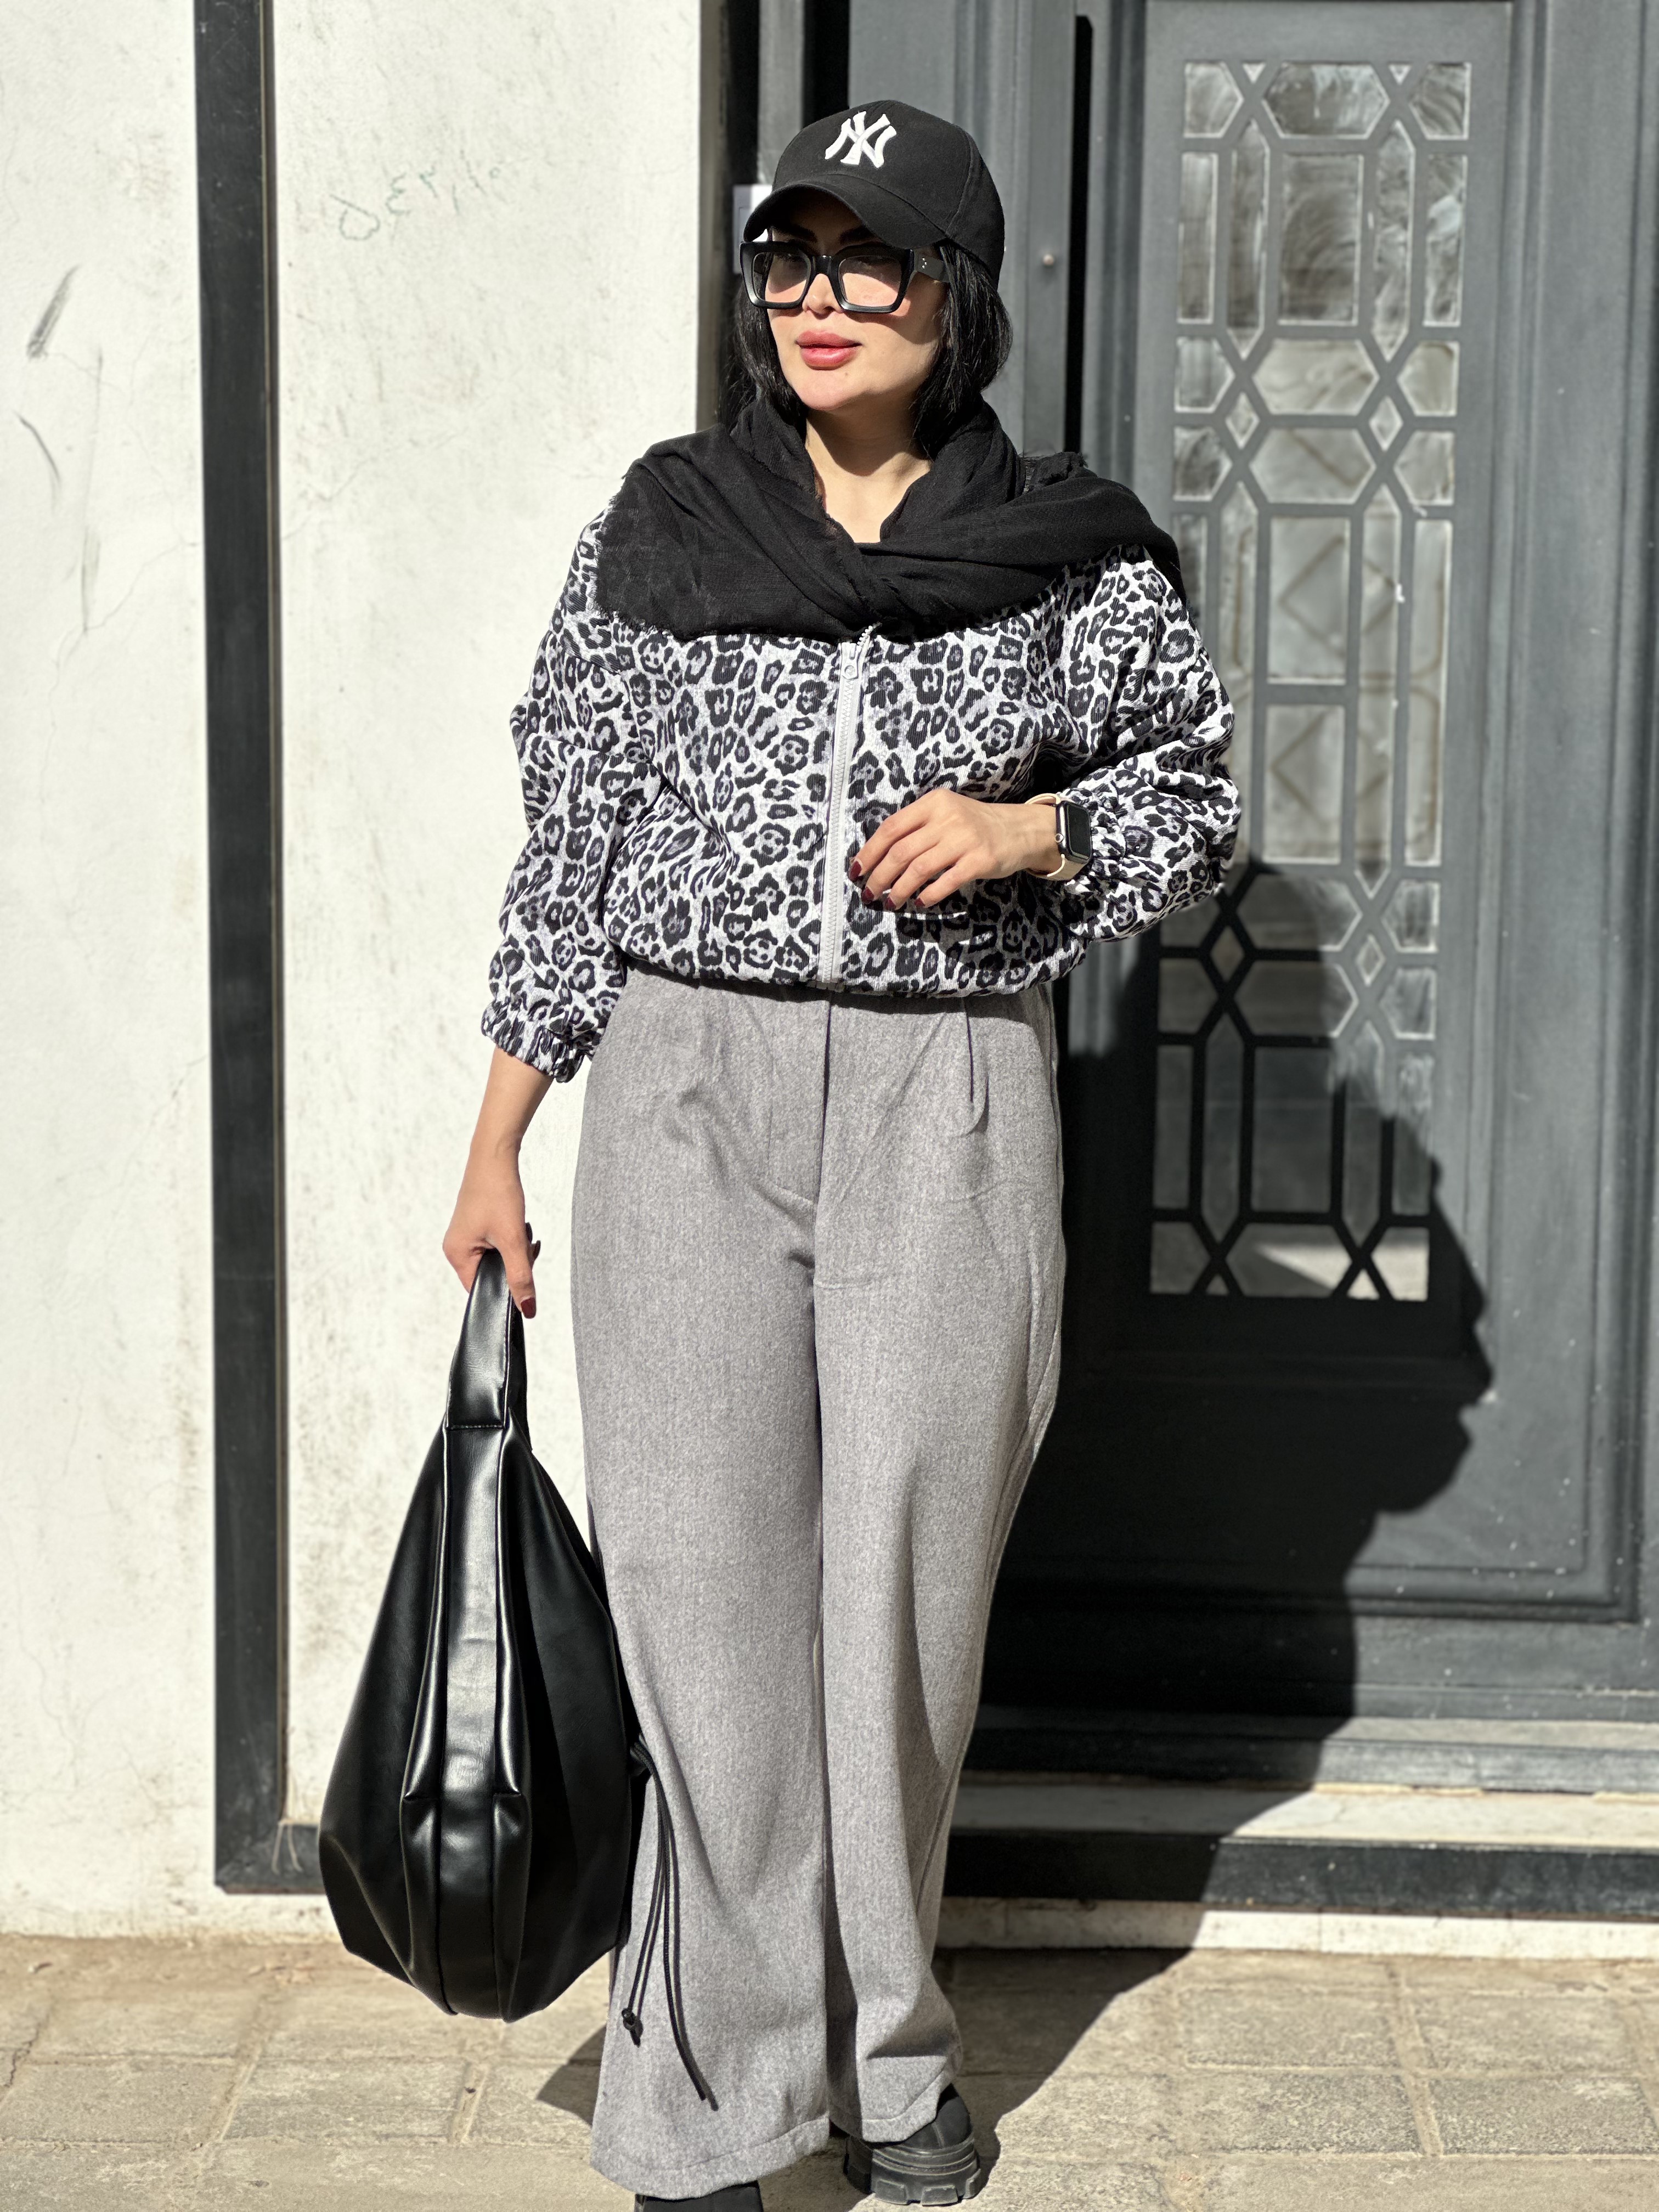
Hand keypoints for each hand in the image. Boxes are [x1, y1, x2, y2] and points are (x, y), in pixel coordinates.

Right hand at [443, 1148, 542, 1316]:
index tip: (523, 1275)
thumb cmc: (496, 1191)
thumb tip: (528, 1309)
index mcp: (457, 1255)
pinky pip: (499, 1244)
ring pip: (499, 1258)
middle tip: (524, 1244)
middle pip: (492, 1274)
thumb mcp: (513, 1239)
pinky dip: (514, 1238)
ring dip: (516, 1249)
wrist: (496, 1155)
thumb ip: (521, 1277)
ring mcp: (467, 1235)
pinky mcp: (478, 1225)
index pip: (480, 1290)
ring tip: (521, 1230)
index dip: (505, 1288)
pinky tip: (520, 1224)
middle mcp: (457, 1247)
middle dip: (514, 1264)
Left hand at [850, 792, 1057, 909]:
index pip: (891, 828)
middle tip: (868, 894)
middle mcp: (947, 818)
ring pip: (919, 869)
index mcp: (933, 803)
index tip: (856, 871)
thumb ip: (915, 828)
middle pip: (900, 851)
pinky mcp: (980, 860)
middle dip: (879, 877)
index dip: (869, 852)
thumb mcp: (944, 815)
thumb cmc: (973, 826)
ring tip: (889, 903)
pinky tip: (919, 903)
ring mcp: (965, 839)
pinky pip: (945, 881)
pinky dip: (928, 895)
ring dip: (899, 890)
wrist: (1018, 830)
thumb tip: (876, 857)